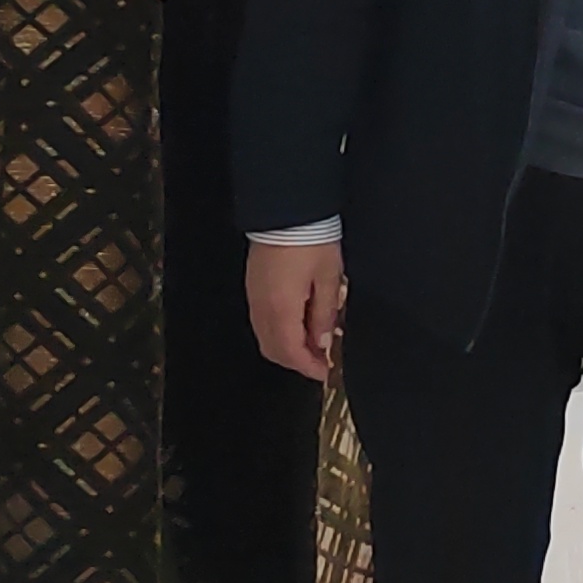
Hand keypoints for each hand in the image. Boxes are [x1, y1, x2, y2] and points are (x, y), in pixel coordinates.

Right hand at [247, 240, 346, 382]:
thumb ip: (324, 314)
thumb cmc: (310, 240)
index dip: (309, 367)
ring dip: (288, 346)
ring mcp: (254, 297)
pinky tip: (299, 323)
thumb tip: (323, 341)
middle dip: (298, 361)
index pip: (291, 353)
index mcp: (281, 309)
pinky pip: (262, 321)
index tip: (326, 372)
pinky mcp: (253, 286)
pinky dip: (280, 331)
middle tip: (322, 360)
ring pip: (266, 337)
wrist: (286, 210)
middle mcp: (262, 308)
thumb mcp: (329, 277)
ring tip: (315, 342)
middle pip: (274, 350)